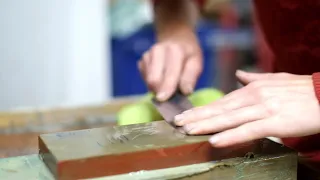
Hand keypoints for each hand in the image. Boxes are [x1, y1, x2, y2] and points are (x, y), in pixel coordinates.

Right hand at [138, 30, 202, 100]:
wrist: (175, 38)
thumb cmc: (188, 54)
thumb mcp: (196, 62)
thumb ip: (190, 77)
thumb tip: (185, 92)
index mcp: (175, 51)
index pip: (169, 73)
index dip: (167, 88)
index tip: (163, 99)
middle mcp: (158, 51)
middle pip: (154, 79)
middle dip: (160, 90)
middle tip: (169, 95)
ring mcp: (147, 55)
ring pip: (148, 81)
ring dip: (157, 87)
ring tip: (167, 83)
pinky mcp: (141, 61)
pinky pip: (144, 79)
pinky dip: (152, 83)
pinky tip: (160, 77)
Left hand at [174, 70, 319, 146]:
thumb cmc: (300, 90)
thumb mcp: (275, 79)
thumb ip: (254, 78)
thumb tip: (239, 75)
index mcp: (252, 88)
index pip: (221, 101)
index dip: (202, 109)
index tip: (186, 114)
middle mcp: (253, 97)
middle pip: (220, 109)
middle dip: (197, 117)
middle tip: (178, 123)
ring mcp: (262, 109)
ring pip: (229, 119)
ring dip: (207, 125)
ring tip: (188, 130)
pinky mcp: (274, 122)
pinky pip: (248, 130)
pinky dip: (230, 135)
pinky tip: (215, 140)